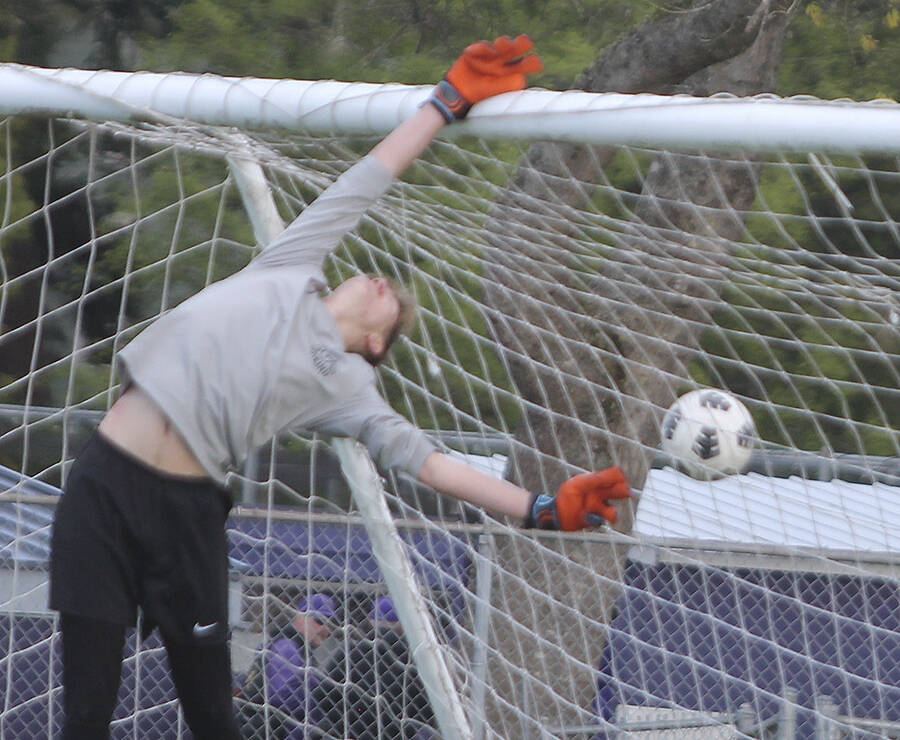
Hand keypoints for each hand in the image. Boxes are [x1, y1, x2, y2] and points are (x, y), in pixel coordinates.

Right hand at [427, 34, 542, 121]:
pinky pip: (482, 47)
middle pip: (517, 50)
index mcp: (512, 73)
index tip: (537, 62)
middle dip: (522, 44)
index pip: (526, 65)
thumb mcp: (495, 91)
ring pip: (502, 45)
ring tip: (500, 44)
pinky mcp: (479, 52)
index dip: (532, 63)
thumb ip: (508, 85)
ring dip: (503, 43)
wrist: (458, 93)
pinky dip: (480, 49)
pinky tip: (472, 52)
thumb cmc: (479, 95)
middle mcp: (504, 63)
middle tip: (527, 41)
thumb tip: (521, 79)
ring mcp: (491, 56)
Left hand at [526, 468, 631, 530]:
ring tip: (611, 513)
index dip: (620, 477)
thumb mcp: (578, 484)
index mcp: (597, 482)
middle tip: (626, 493)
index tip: (620, 480)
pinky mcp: (595, 520)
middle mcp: (601, 494)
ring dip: (612, 513)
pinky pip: (600, 521)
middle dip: (624, 491)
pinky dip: (595, 519)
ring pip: (613, 511)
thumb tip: (611, 475)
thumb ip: (594, 480)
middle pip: (620, 491)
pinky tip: (586, 516)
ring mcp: (599, 508)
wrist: (557, 512)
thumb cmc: (567, 494)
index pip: (615, 475)